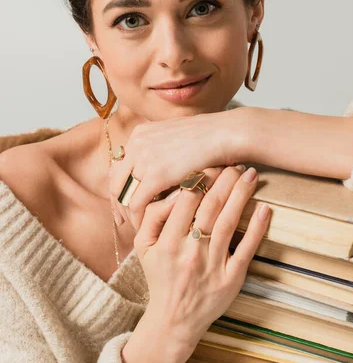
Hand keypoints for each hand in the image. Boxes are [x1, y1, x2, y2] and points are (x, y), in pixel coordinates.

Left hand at [109, 109, 242, 230]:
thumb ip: (163, 150)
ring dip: (129, 214)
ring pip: (123, 194)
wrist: (226, 134)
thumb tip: (159, 166)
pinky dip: (138, 219)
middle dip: (119, 203)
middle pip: (116, 181)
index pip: (120, 166)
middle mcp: (136, 143)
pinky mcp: (154, 175)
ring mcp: (143, 158)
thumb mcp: (177, 138)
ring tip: (138, 228)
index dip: (120, 187)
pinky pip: (136, 203)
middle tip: (124, 221)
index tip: (124, 203)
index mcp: (140, 133)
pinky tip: (147, 228)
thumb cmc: (211, 138)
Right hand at [131, 164, 270, 350]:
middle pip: (210, 207)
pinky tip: (264, 208)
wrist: (174, 319)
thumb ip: (152, 217)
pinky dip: (257, 228)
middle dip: (225, 180)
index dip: (200, 178)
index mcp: (168, 242)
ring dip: (241, 195)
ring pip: (229, 223)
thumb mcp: (144, 247)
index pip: (185, 200)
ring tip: (250, 175)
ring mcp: (212, 266)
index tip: (210, 164)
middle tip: (235, 163)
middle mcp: (190, 252)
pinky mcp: (231, 279)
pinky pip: (246, 250)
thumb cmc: (160, 275)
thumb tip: (173, 192)